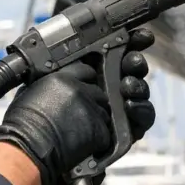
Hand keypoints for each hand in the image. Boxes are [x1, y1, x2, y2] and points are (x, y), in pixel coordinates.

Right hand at [0, 61, 110, 184]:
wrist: (27, 149)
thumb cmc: (22, 126)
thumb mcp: (29, 93)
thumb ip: (47, 85)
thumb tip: (51, 87)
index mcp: (63, 78)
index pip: (86, 71)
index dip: (86, 81)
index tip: (85, 88)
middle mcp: (79, 91)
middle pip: (98, 92)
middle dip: (92, 102)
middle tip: (82, 114)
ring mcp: (90, 110)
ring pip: (103, 113)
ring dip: (96, 120)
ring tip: (82, 131)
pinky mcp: (98, 131)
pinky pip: (105, 133)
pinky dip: (98, 140)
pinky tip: (85, 143)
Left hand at [43, 28, 155, 184]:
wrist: (41, 149)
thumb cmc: (41, 113)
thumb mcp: (52, 77)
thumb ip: (70, 59)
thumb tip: (84, 37)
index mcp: (92, 71)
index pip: (118, 51)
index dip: (132, 41)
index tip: (140, 36)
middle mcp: (108, 88)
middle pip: (133, 69)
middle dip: (136, 62)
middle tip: (132, 61)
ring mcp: (119, 109)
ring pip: (141, 92)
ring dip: (139, 86)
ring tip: (128, 85)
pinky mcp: (126, 131)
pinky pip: (143, 118)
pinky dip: (141, 110)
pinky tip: (130, 106)